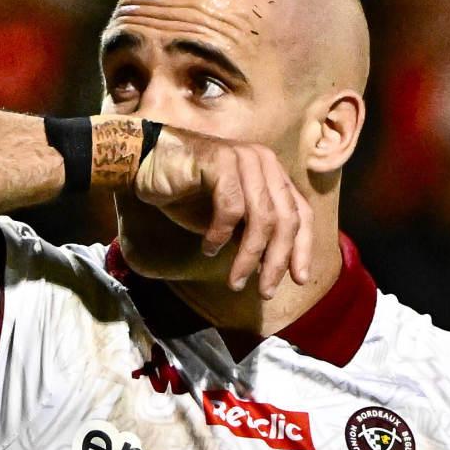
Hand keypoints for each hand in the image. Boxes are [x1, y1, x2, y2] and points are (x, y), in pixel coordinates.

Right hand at [133, 127, 316, 295]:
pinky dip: (221, 235)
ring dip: (249, 256)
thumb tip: (273, 268)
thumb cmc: (188, 193)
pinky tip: (208, 248)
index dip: (302, 248)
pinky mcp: (221, 161)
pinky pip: (231, 208)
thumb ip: (253, 235)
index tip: (298, 279)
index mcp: (272, 173)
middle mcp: (264, 162)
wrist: (147, 163)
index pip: (301, 213)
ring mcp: (244, 158)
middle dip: (277, 261)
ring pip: (261, 217)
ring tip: (235, 281)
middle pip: (285, 218)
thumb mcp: (230, 220)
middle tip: (264, 291)